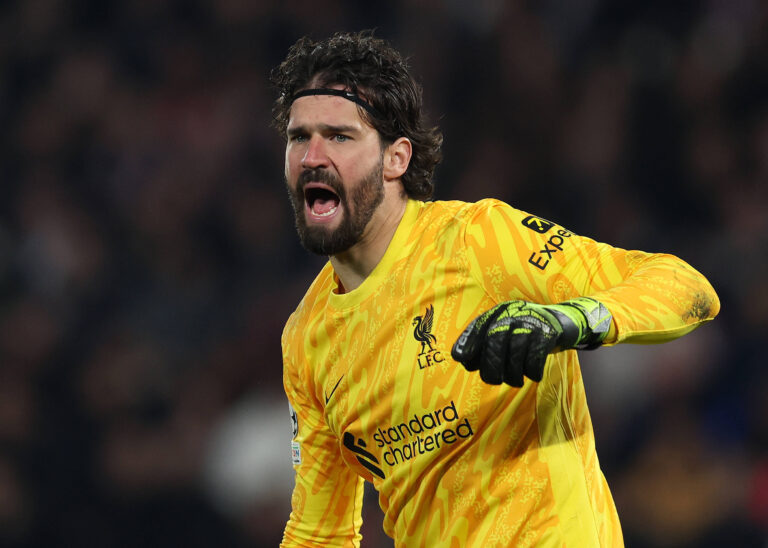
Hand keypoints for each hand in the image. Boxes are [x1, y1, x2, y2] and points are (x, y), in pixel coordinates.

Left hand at [451, 297, 610, 386]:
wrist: (564, 320)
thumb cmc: (527, 332)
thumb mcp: (506, 331)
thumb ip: (486, 344)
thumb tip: (465, 362)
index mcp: (499, 312)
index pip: (479, 326)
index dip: (468, 343)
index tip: (460, 359)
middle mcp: (513, 313)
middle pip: (494, 342)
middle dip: (491, 367)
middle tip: (495, 380)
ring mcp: (531, 322)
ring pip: (514, 353)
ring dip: (513, 374)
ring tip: (515, 380)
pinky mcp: (548, 333)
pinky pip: (535, 358)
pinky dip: (532, 372)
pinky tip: (532, 375)